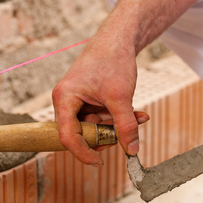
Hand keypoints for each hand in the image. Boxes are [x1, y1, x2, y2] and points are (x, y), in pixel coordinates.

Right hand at [52, 39, 147, 165]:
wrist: (118, 38)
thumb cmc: (112, 60)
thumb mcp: (121, 97)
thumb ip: (125, 126)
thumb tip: (131, 150)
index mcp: (64, 99)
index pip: (68, 137)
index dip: (83, 153)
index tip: (100, 163)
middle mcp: (66, 101)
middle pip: (82, 133)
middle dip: (107, 134)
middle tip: (127, 133)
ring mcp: (77, 100)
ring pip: (95, 126)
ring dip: (116, 125)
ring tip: (138, 117)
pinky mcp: (88, 98)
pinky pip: (101, 116)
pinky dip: (117, 117)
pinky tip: (136, 113)